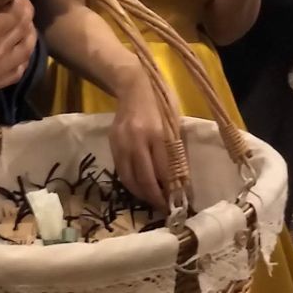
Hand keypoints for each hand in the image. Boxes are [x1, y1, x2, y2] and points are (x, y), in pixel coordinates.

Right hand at [0, 0, 36, 99]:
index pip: (20, 15)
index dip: (22, 2)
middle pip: (25, 33)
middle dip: (25, 16)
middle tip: (17, 7)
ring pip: (26, 54)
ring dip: (27, 37)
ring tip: (18, 26)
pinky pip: (17, 72)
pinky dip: (21, 59)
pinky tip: (13, 50)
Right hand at [108, 63, 180, 213]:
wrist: (134, 85)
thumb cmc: (161, 102)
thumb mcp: (175, 123)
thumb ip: (176, 150)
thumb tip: (181, 178)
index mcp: (157, 134)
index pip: (164, 170)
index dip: (171, 189)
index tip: (178, 202)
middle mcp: (137, 140)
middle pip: (145, 178)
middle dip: (155, 197)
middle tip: (164, 208)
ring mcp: (122, 142)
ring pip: (129, 178)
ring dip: (141, 194)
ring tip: (152, 201)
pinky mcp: (112, 143)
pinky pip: (121, 169)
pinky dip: (130, 182)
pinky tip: (139, 187)